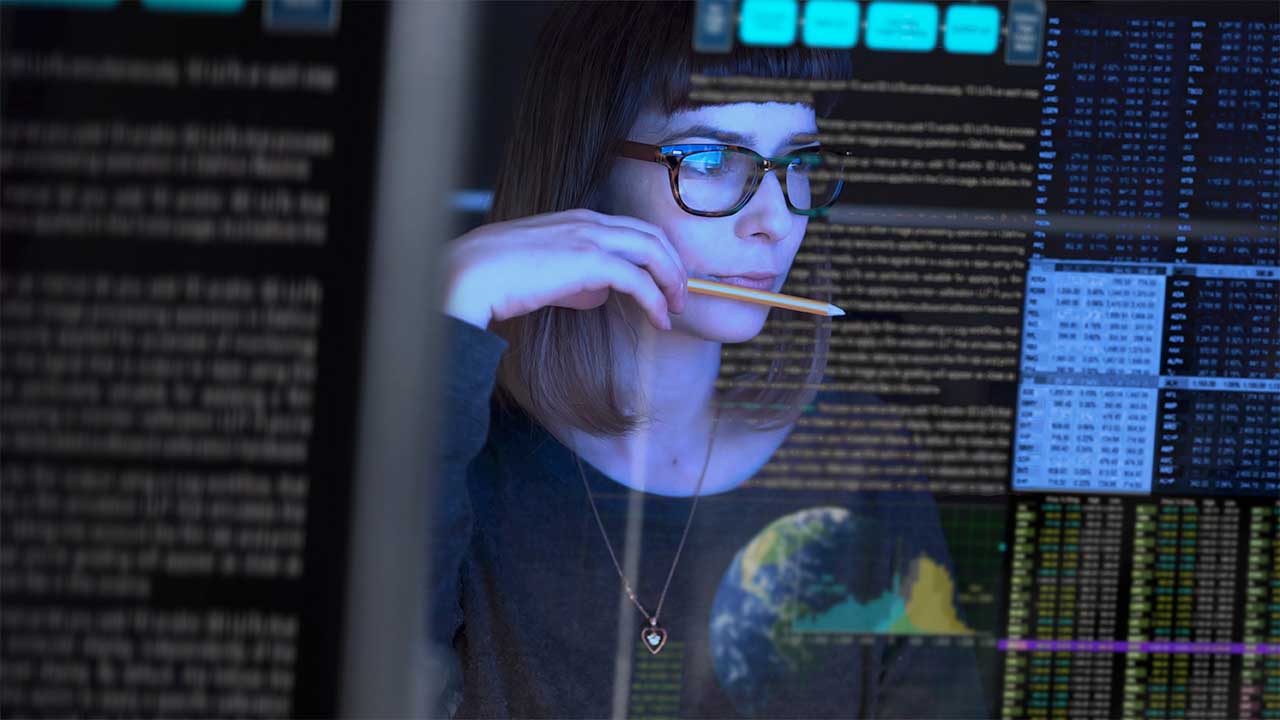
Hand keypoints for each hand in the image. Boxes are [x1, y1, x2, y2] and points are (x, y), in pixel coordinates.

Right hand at [443, 208, 687, 330]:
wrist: (473, 274)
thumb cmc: (500, 276)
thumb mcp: (546, 271)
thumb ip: (576, 278)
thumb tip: (599, 294)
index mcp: (579, 219)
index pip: (634, 230)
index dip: (657, 255)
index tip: (666, 282)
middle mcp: (590, 221)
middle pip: (653, 236)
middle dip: (674, 266)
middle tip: (681, 296)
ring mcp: (591, 237)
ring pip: (654, 251)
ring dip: (672, 281)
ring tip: (676, 309)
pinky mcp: (590, 261)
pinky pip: (638, 279)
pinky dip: (655, 300)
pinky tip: (660, 320)